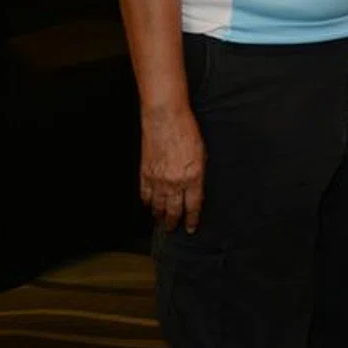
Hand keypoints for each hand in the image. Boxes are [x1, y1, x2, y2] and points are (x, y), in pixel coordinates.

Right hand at [140, 106, 205, 232]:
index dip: (191, 219)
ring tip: (161, 222)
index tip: (190, 228)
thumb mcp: (202, 153)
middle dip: (174, 222)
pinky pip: (145, 195)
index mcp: (193, 177)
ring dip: (160, 216)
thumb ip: (199, 173)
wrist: (166, 118)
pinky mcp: (145, 173)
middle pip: (174, 210)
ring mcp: (158, 179)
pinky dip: (147, 202)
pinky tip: (149, 206)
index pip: (193, 206)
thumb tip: (196, 189)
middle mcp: (175, 182)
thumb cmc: (187, 131)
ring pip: (158, 206)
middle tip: (173, 228)